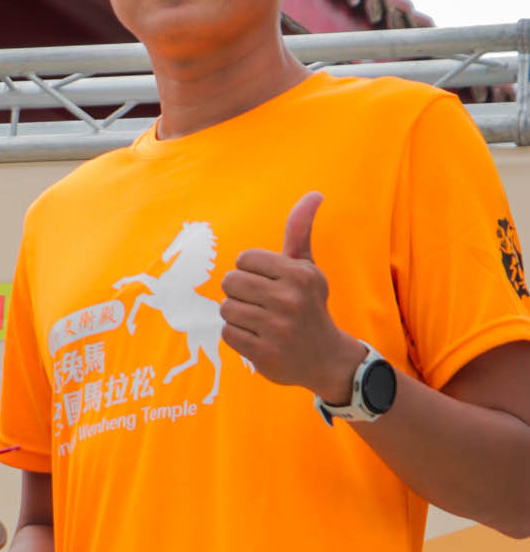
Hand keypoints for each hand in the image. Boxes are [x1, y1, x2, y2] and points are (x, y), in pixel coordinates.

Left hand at [220, 194, 363, 398]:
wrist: (325, 358)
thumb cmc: (309, 304)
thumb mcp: (307, 267)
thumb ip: (300, 231)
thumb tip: (314, 193)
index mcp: (298, 274)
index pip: (244, 259)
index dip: (250, 270)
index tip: (267, 283)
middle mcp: (289, 300)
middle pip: (230, 282)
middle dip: (239, 292)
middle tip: (260, 303)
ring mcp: (276, 328)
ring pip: (226, 308)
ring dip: (237, 315)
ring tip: (260, 321)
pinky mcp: (263, 352)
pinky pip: (227, 333)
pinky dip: (238, 335)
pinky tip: (259, 338)